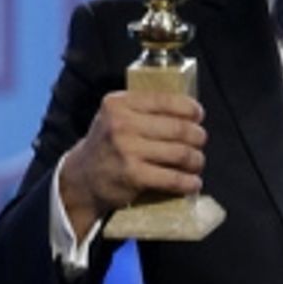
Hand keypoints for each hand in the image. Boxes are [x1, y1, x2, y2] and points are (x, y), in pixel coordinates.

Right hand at [59, 91, 206, 236]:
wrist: (83, 178)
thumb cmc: (108, 145)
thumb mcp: (116, 117)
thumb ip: (143, 109)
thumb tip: (188, 111)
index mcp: (119, 104)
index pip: (165, 100)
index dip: (189, 108)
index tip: (198, 115)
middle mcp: (121, 124)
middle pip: (179, 128)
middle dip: (197, 136)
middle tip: (199, 142)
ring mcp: (127, 150)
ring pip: (180, 152)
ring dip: (196, 160)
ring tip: (196, 162)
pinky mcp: (133, 175)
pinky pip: (173, 178)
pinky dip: (188, 182)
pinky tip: (193, 183)